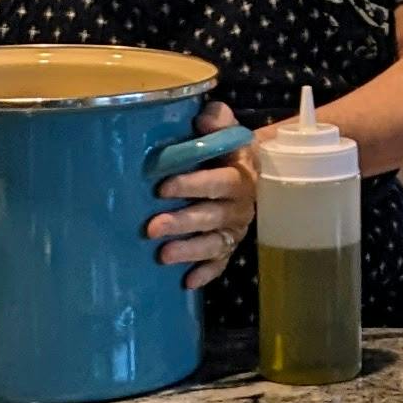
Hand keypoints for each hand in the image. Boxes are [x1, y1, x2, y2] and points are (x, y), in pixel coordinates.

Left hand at [148, 100, 254, 289]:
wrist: (250, 170)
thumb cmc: (226, 148)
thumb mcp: (227, 128)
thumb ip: (217, 120)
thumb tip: (203, 122)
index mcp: (239, 175)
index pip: (218, 181)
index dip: (192, 185)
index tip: (161, 188)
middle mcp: (239, 205)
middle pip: (212, 216)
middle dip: (182, 223)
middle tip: (152, 227)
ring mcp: (234, 229)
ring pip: (214, 243)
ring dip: (189, 250)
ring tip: (163, 255)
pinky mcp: (229, 246)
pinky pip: (220, 263)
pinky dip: (206, 273)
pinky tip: (187, 282)